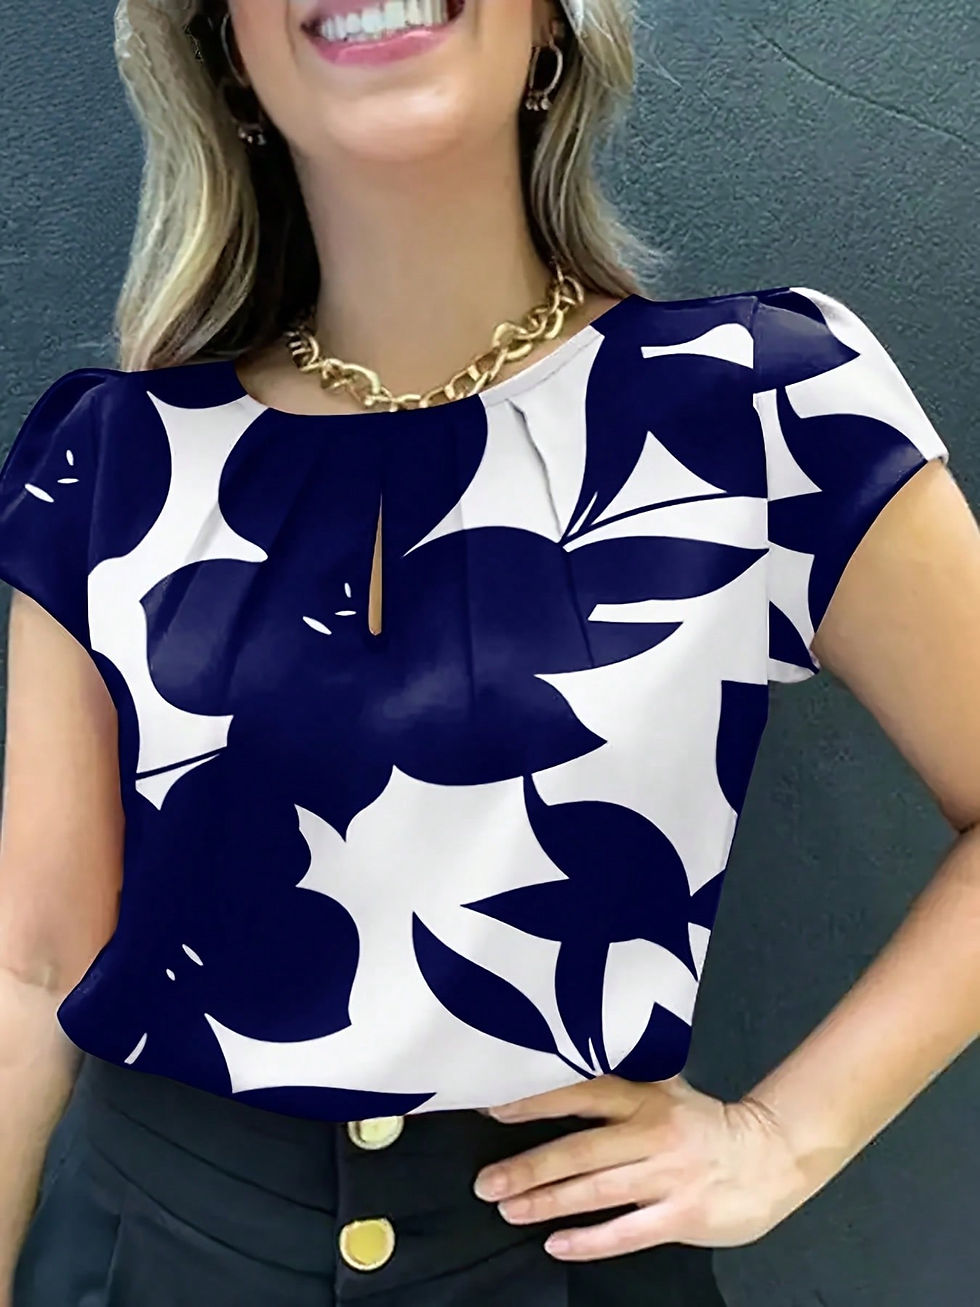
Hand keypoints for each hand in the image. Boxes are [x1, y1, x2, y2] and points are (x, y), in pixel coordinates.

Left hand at [471, 1073, 827, 1260]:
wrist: (771, 1157)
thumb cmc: (704, 1125)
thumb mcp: (665, 1090)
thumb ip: (620, 1086)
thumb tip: (560, 1073)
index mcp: (645, 1096)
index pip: (582, 1093)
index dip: (536, 1101)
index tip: (494, 1109)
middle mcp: (652, 1132)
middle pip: (580, 1149)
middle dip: (529, 1167)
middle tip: (487, 1182)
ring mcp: (668, 1176)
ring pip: (596, 1191)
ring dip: (547, 1202)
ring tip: (508, 1209)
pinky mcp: (682, 1215)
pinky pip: (626, 1233)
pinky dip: (589, 1240)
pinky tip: (556, 1242)